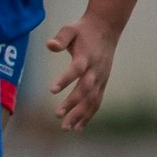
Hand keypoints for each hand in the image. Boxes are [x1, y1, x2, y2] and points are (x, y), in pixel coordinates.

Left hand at [45, 13, 117, 131]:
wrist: (106, 28)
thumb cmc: (83, 30)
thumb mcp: (70, 29)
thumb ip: (60, 38)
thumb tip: (49, 45)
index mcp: (86, 57)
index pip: (76, 70)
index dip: (65, 80)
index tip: (52, 90)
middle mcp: (96, 70)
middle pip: (85, 89)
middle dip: (72, 103)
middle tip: (57, 116)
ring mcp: (101, 78)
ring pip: (92, 99)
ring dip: (80, 114)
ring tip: (66, 127)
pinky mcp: (102, 83)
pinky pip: (97, 101)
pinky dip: (89, 115)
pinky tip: (78, 127)